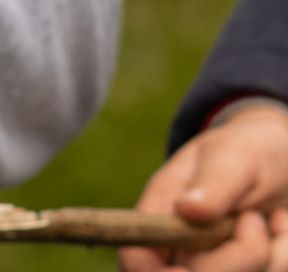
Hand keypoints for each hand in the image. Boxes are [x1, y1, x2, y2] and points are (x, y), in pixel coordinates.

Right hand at [123, 103, 287, 271]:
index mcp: (159, 217)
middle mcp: (183, 252)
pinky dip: (283, 255)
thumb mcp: (232, 155)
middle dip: (238, 256)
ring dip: (271, 254)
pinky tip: (281, 231)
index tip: (190, 261)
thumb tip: (188, 209)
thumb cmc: (247, 151)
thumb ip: (214, 182)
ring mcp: (217, 267)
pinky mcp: (250, 271)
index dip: (155, 271)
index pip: (138, 260)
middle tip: (253, 219)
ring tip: (273, 218)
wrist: (281, 162)